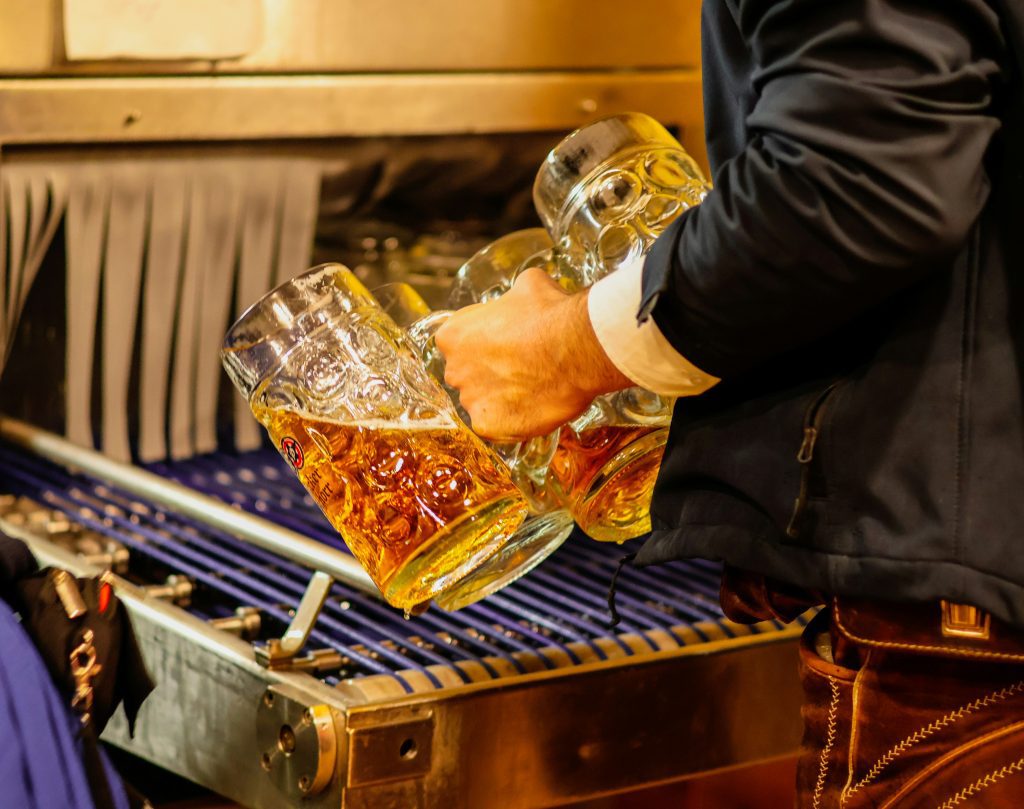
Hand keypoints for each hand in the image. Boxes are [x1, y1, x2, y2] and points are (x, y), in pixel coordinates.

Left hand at [435, 268, 631, 439]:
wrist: (576, 348)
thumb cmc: (551, 313)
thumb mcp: (527, 285)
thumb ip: (511, 298)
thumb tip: (521, 297)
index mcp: (452, 335)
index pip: (459, 343)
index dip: (485, 344)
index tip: (506, 344)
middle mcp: (454, 369)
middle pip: (467, 375)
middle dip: (489, 372)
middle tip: (522, 367)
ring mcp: (470, 401)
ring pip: (483, 402)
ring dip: (502, 398)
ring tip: (535, 388)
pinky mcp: (489, 427)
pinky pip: (497, 427)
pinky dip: (514, 420)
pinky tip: (535, 407)